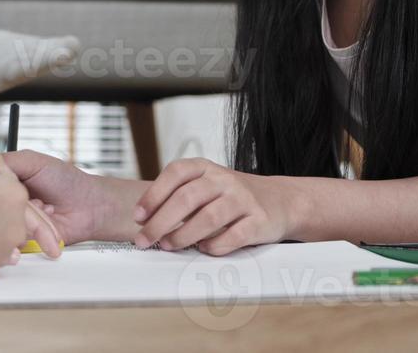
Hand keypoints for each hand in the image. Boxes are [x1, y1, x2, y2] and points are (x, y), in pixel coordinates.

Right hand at [3, 149, 140, 243]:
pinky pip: (17, 239)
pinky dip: (36, 231)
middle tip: (41, 198)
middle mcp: (6, 201)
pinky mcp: (22, 240)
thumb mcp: (36, 162)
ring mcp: (13, 220)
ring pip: (7, 223)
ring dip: (32, 217)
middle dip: (21, 202)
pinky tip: (49, 223)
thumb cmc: (66, 181)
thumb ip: (9, 161)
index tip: (2, 185)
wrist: (90, 207)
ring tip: (49, 208)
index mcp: (5, 179)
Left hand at [133, 158, 287, 255]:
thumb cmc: (231, 196)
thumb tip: (144, 223)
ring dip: (184, 235)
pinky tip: (204, 249)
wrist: (279, 200)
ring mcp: (243, 199)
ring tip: (169, 246)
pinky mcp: (259, 220)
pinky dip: (215, 246)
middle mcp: (224, 179)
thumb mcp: (205, 186)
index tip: (138, 217)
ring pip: (209, 217)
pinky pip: (234, 236)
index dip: (153, 195)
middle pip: (187, 198)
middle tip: (145, 240)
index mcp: (205, 168)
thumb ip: (178, 198)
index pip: (175, 174)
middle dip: (161, 222)